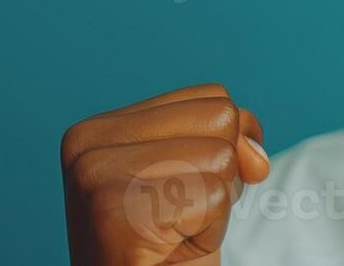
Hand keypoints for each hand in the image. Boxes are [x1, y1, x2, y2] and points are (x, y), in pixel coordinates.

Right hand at [61, 84, 269, 265]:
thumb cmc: (169, 242)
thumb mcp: (201, 174)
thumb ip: (229, 139)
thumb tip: (255, 157)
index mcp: (100, 128)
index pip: (213, 96)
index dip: (224, 146)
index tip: (182, 190)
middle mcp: (88, 143)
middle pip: (221, 117)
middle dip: (221, 171)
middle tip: (178, 213)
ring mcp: (97, 174)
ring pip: (221, 157)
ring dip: (215, 205)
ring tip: (172, 230)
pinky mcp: (116, 211)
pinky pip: (214, 198)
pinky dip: (209, 231)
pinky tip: (169, 248)